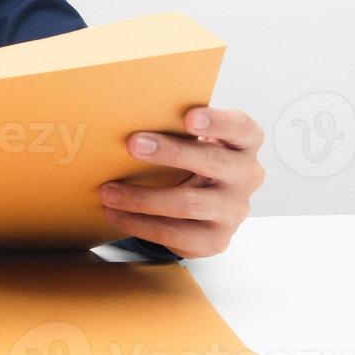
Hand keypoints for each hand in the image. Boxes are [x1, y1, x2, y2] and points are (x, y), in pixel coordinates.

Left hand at [99, 107, 265, 257]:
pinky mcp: (216, 239)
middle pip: (211, 161)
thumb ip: (175, 127)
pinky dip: (140, 223)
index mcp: (243, 143)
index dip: (217, 121)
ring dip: (142, 197)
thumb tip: (125, 116)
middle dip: (169, 152)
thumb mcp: (193, 140)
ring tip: (108, 191)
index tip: (189, 117)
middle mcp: (246, 176)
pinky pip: (175, 233)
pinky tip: (116, 214)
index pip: (241, 127)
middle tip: (132, 145)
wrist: (203, 206)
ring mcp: (234, 210)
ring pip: (187, 203)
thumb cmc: (191, 159)